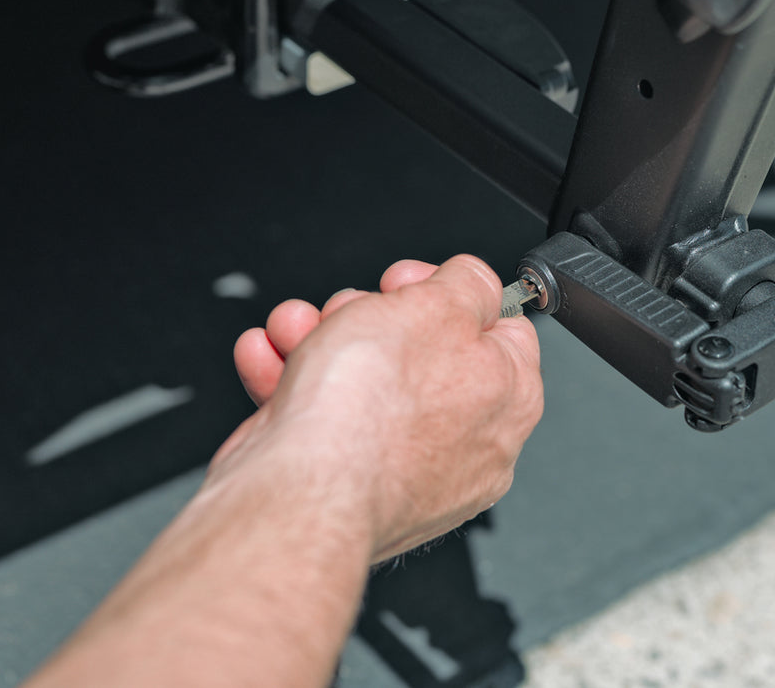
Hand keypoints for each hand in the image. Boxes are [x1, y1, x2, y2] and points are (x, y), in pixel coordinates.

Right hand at [221, 254, 543, 560]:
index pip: (501, 327)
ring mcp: (409, 472)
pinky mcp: (351, 488)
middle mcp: (470, 444)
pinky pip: (325, 420)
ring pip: (364, 381)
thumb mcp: (435, 303)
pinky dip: (291, 384)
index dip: (450, 291)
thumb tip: (473, 283)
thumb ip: (468, 282)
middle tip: (351, 309)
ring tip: (294, 328)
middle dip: (371, 315)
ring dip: (318, 341)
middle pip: (422, 350)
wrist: (299, 492)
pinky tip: (266, 356)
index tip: (412, 281)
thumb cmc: (371, 410)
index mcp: (508, 397)